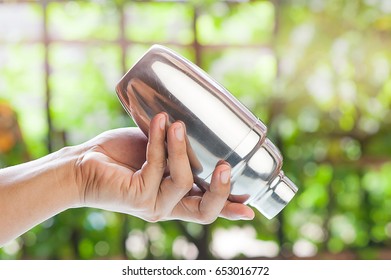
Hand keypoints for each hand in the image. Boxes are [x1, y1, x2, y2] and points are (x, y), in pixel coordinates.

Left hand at [74, 113, 254, 222]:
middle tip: (227, 165)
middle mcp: (167, 206)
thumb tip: (195, 128)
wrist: (84, 163)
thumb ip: (177, 150)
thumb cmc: (121, 156)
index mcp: (176, 197)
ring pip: (183, 182)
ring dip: (182, 150)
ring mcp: (153, 204)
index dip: (231, 208)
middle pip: (206, 211)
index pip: (209, 208)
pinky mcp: (137, 196)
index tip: (251, 207)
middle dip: (222, 190)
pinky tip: (160, 122)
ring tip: (178, 124)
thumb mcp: (157, 151)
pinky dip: (160, 142)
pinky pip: (156, 167)